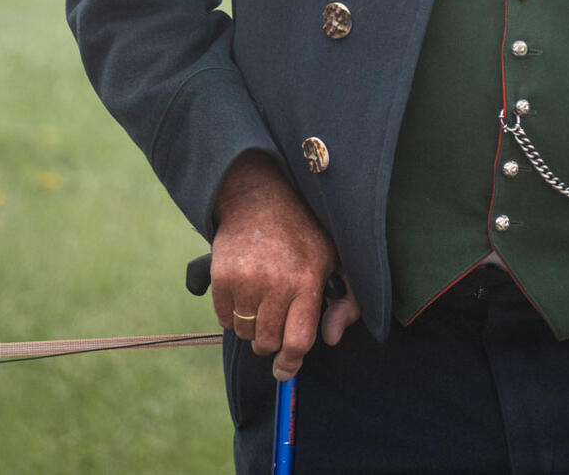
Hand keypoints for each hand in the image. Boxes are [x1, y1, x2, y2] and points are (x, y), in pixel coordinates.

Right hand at [210, 150, 360, 379]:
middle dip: (271, 341)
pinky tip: (244, 293)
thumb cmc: (301, 234)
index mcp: (308, 279)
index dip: (291, 363)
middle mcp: (277, 283)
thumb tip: (331, 338)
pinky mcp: (222, 277)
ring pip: (245, 333)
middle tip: (274, 323)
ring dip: (252, 328)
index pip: (298, 340)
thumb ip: (345, 301)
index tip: (285, 370)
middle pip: (268, 342)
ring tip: (260, 302)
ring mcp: (247, 280)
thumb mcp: (333, 259)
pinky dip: (232, 315)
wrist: (259, 199)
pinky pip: (224, 319)